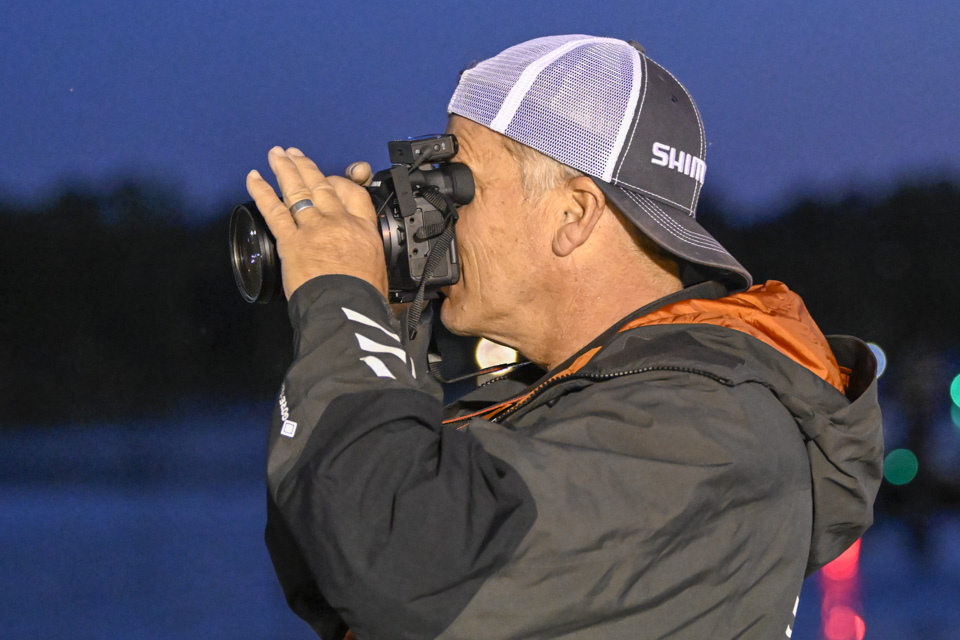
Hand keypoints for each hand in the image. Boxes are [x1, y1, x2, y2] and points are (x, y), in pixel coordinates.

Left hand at [246, 147, 387, 299]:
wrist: (348, 309)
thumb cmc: (364, 298)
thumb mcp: (376, 271)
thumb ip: (363, 259)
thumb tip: (359, 266)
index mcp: (363, 230)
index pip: (354, 195)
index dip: (340, 182)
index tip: (330, 178)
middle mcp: (339, 222)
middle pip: (321, 186)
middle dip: (305, 167)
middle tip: (293, 153)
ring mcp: (313, 229)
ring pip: (298, 192)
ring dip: (285, 170)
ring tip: (276, 154)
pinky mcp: (291, 241)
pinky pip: (274, 211)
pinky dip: (262, 192)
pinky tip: (254, 177)